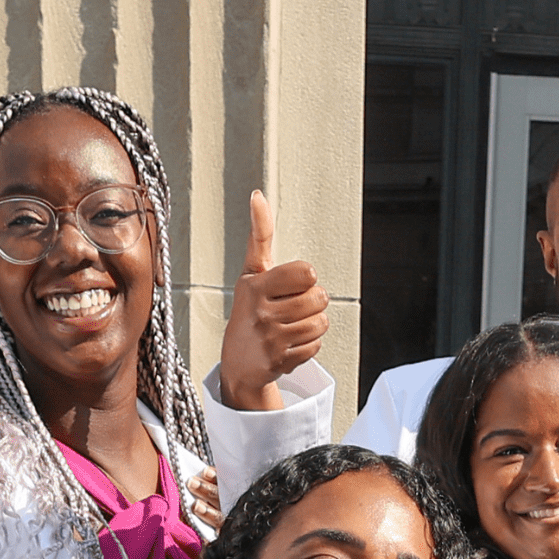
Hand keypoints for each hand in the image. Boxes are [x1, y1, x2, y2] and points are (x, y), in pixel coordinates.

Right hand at [215, 189, 328, 409]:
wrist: (238, 363)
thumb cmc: (249, 311)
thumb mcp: (252, 272)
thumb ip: (260, 235)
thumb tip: (258, 195)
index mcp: (255, 284)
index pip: (307, 272)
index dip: (306, 278)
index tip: (291, 284)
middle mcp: (260, 310)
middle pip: (319, 297)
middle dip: (312, 302)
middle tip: (292, 307)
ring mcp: (270, 337)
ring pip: (321, 322)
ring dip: (312, 324)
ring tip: (291, 326)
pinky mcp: (280, 360)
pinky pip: (316, 345)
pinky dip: (308, 346)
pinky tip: (290, 343)